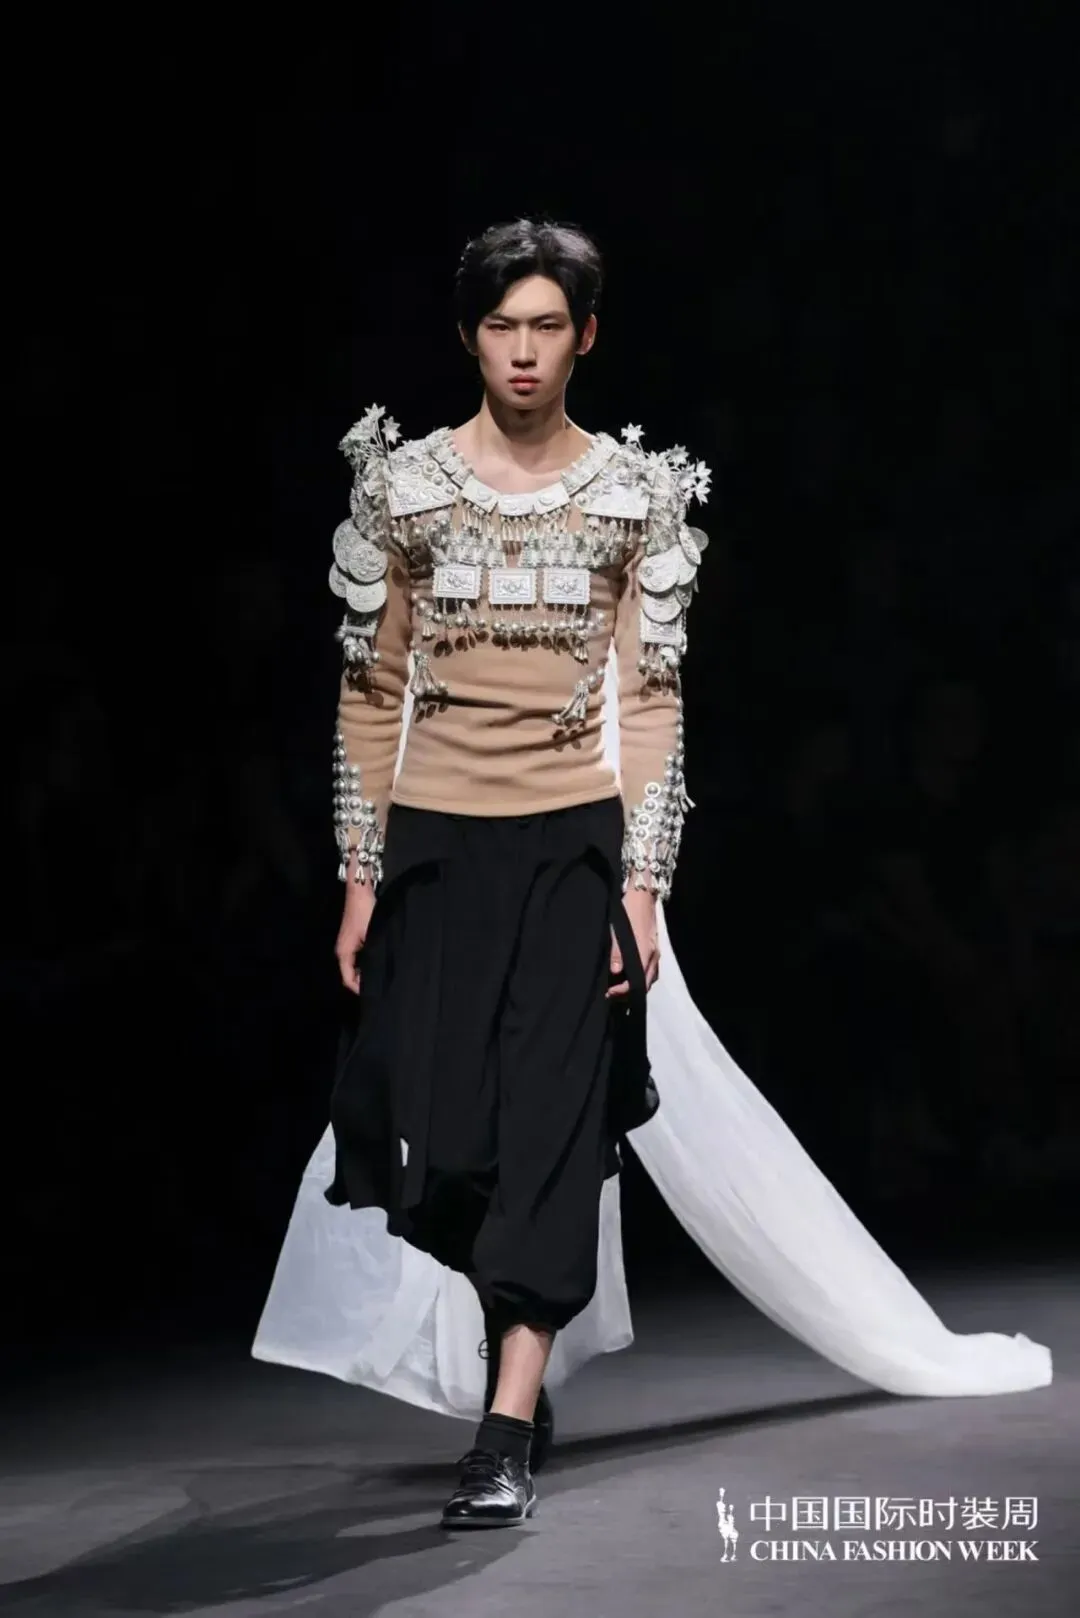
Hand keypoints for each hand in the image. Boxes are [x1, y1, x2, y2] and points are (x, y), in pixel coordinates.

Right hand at [335, 879, 376, 993]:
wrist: (360, 891)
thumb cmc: (365, 913)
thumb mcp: (371, 936)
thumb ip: (372, 956)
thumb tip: (377, 974)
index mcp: (344, 953)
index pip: (348, 979)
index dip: (360, 989)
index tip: (375, 993)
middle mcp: (343, 950)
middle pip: (351, 974)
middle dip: (363, 981)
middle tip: (381, 986)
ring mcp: (348, 944)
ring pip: (355, 965)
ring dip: (365, 971)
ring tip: (382, 975)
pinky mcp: (354, 938)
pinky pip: (359, 957)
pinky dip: (366, 962)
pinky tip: (379, 961)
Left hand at [607, 886, 659, 997]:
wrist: (642, 895)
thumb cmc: (628, 910)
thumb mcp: (618, 930)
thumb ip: (617, 952)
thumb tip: (615, 972)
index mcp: (646, 953)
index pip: (637, 982)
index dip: (623, 991)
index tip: (608, 993)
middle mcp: (654, 957)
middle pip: (645, 984)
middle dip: (628, 993)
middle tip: (611, 994)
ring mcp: (656, 953)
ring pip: (648, 979)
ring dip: (634, 987)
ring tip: (617, 987)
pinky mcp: (654, 949)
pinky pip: (649, 971)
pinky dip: (639, 978)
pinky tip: (628, 976)